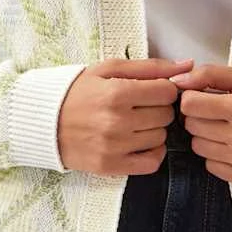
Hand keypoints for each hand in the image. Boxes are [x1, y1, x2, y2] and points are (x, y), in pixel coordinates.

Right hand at [57, 56, 193, 175]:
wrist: (44, 121)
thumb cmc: (78, 91)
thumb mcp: (109, 69)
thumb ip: (150, 66)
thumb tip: (187, 65)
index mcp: (117, 93)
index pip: (168, 92)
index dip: (164, 89)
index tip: (152, 90)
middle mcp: (117, 121)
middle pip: (166, 115)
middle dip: (158, 108)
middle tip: (140, 106)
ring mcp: (114, 147)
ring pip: (161, 138)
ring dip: (154, 129)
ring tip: (135, 122)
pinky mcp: (111, 166)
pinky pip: (152, 163)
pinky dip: (153, 153)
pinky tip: (140, 142)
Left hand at [166, 63, 231, 185]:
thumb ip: (212, 74)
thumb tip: (178, 81)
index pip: (190, 105)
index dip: (192, 98)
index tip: (203, 97)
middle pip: (192, 126)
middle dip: (199, 116)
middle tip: (217, 112)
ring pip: (198, 148)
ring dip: (206, 136)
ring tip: (226, 128)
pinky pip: (212, 167)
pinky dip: (217, 156)